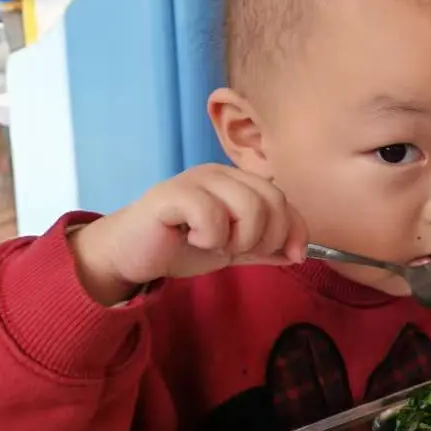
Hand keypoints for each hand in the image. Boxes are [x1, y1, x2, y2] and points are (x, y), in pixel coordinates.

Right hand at [70, 165, 307, 305]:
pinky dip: (210, 236)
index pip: (283, 198)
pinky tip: (193, 239)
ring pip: (248, 206)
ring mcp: (196, 180)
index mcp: (237, 182)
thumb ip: (264, 250)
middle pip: (272, 200)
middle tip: (238, 250)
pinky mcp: (173, 193)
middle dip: (265, 237)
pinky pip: (212, 214)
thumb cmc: (179, 246)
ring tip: (214, 245)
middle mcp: (220, 174)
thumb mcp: (231, 250)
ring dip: (238, 239)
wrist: (131, 255)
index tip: (295, 257)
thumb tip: (298, 253)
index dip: (296, 229)